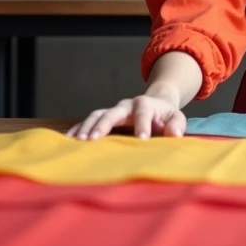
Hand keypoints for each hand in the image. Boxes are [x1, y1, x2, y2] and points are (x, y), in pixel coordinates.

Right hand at [66, 94, 186, 139]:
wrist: (155, 104)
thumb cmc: (166, 116)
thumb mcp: (176, 118)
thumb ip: (177, 125)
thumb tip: (175, 134)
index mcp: (145, 104)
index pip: (143, 113)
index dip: (142, 125)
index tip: (141, 140)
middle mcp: (125, 105)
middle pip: (112, 112)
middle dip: (103, 124)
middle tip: (94, 139)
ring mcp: (113, 110)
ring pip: (97, 115)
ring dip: (87, 127)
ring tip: (77, 142)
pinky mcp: (104, 116)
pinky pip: (88, 121)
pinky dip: (78, 129)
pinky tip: (68, 139)